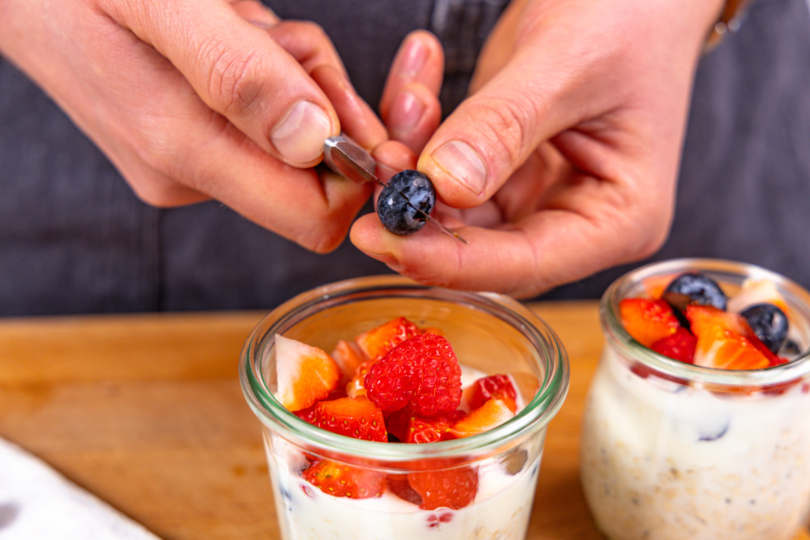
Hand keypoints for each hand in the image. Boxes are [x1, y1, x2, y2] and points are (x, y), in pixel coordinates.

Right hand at [0, 0, 385, 252]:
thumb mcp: (160, 3)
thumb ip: (237, 72)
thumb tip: (314, 141)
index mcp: (184, 152)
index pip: (313, 216)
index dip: (357, 167)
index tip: (353, 99)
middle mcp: (190, 173)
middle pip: (316, 176)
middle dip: (329, 104)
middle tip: (284, 37)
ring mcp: (188, 158)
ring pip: (297, 140)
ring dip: (299, 75)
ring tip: (243, 24)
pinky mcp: (187, 138)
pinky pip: (267, 120)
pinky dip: (274, 72)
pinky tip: (233, 34)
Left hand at [352, 0, 723, 296]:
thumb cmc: (631, 13)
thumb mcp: (569, 63)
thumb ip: (504, 126)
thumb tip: (444, 186)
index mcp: (618, 218)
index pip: (526, 263)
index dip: (450, 260)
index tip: (386, 237)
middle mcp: (574, 218)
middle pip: (480, 246)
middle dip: (419, 210)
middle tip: (374, 169)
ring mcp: (535, 192)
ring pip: (451, 208)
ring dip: (413, 163)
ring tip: (407, 102)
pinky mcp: (502, 164)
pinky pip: (444, 168)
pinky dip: (420, 133)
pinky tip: (415, 87)